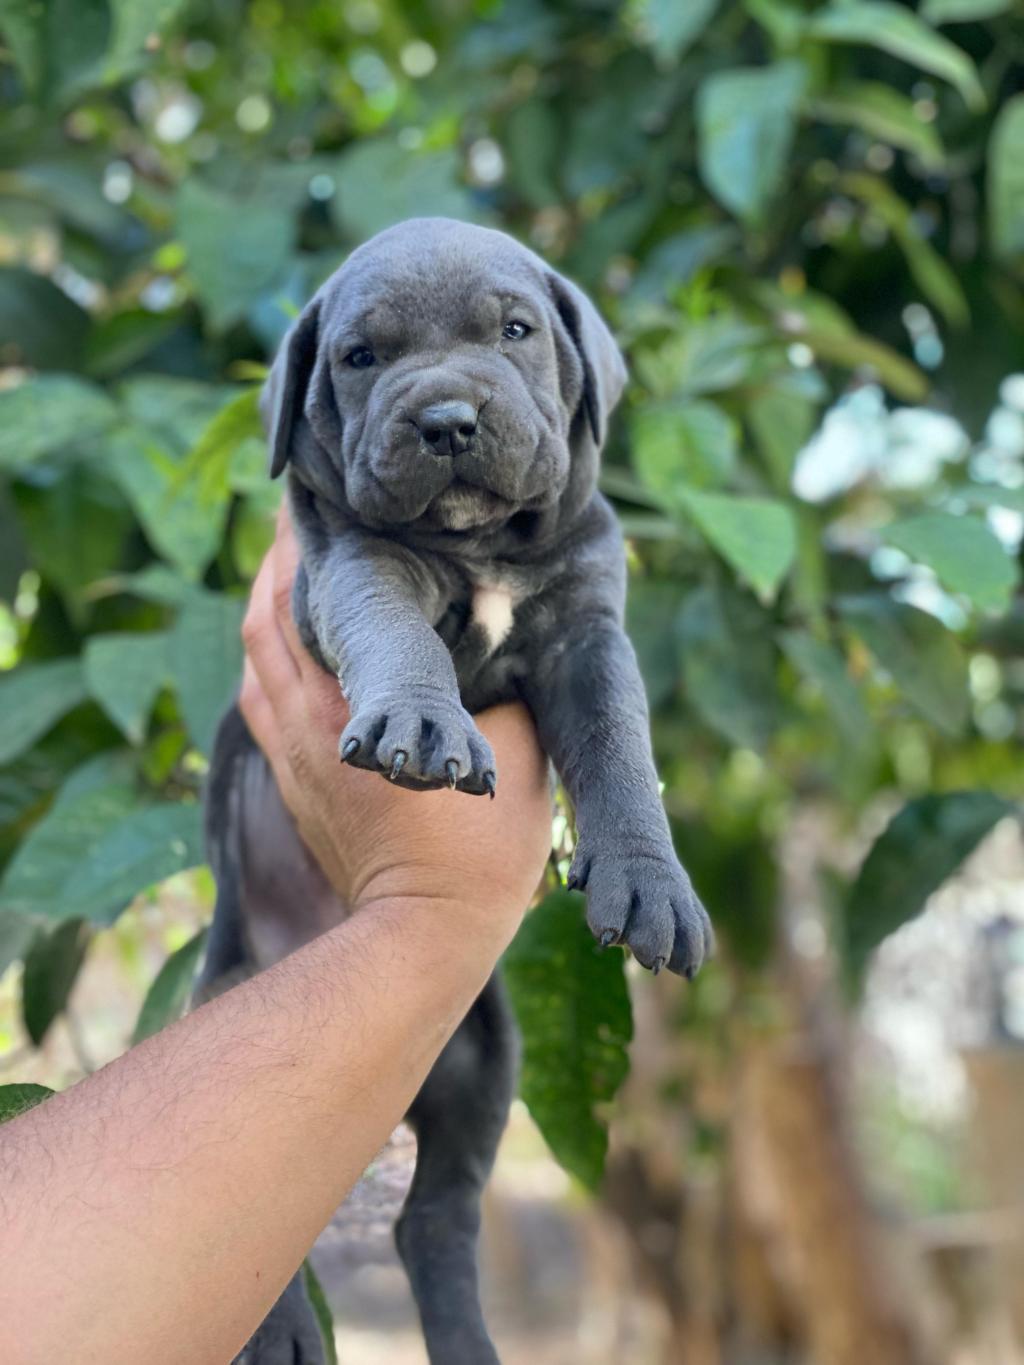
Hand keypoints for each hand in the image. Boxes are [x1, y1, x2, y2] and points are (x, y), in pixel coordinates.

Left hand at [239, 505, 552, 939]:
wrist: (424, 939)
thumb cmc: (476, 850)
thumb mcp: (513, 752)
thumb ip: (499, 690)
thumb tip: (502, 639)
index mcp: (354, 707)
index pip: (307, 605)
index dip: (306, 549)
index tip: (313, 505)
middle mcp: (305, 726)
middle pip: (265, 623)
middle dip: (278, 566)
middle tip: (297, 522)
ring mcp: (291, 762)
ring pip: (257, 665)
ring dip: (266, 613)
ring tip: (286, 572)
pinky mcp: (294, 792)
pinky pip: (262, 708)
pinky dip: (267, 665)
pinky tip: (283, 655)